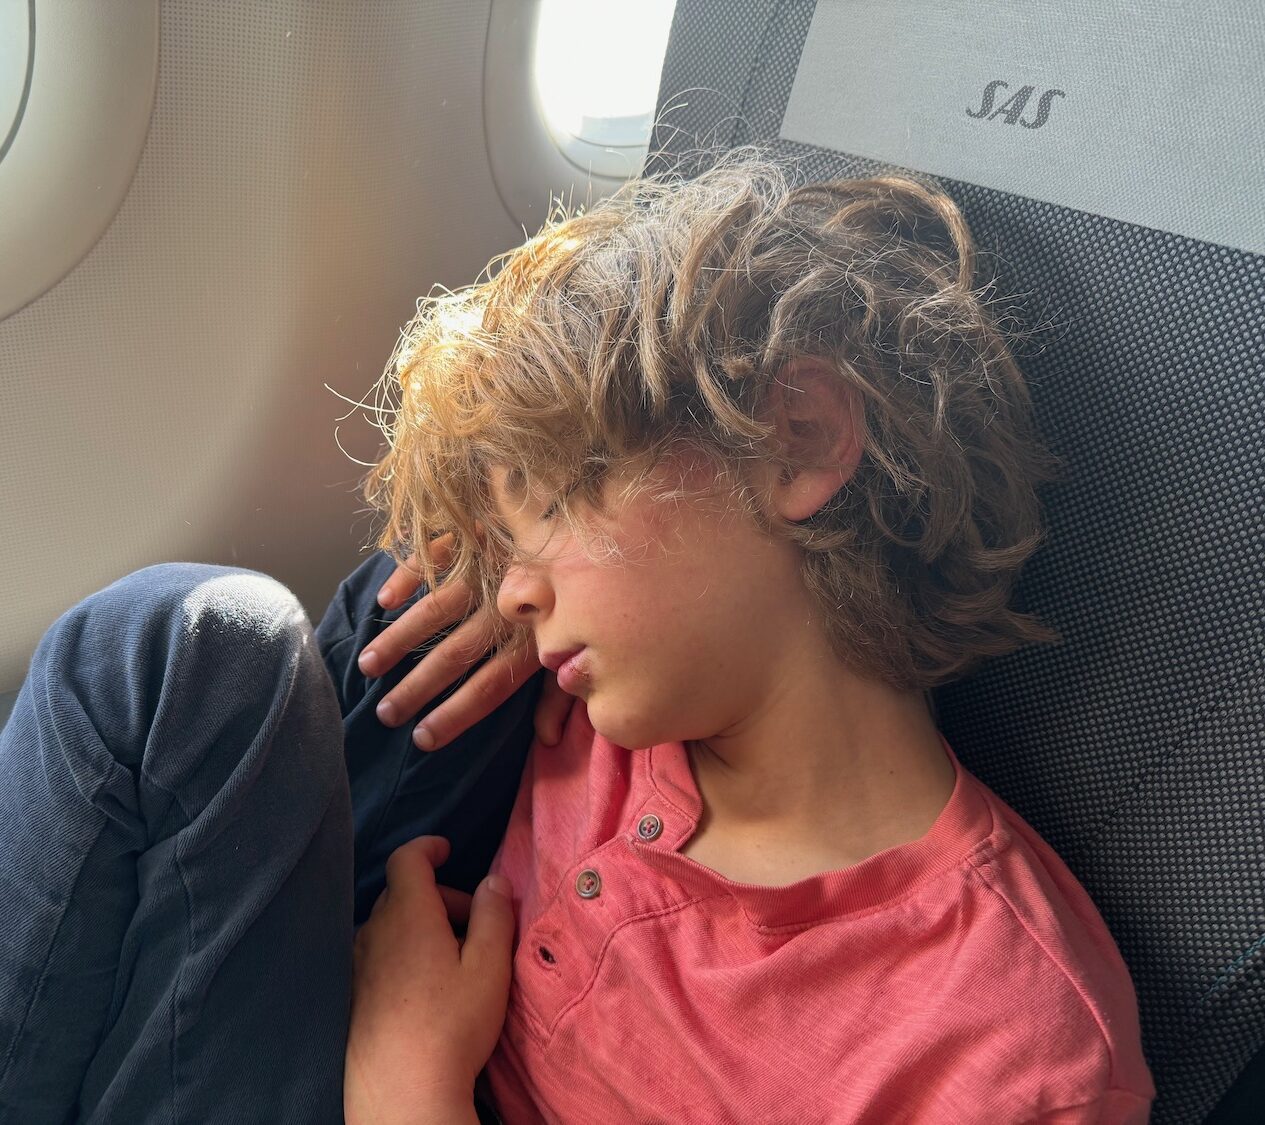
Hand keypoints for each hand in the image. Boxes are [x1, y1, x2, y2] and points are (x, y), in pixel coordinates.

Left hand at [344, 836, 513, 1124]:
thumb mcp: (490, 967)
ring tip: (453, 957)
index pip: (407, 860)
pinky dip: (403, 951)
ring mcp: (360, 966)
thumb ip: (495, 915)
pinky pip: (379, 954)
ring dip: (421, 925)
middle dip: (439, 896)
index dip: (427, 847)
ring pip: (389, 925)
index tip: (447, 849)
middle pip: (402, 893)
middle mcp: (375, 933)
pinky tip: (427, 986)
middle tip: (475, 921)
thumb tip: (494, 880)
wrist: (401, 1092)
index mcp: (408, 916)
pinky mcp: (354, 997)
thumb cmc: (451, 1026)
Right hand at [358, 536, 574, 751]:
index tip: (423, 739)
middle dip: (417, 688)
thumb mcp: (580, 641)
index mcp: (534, 635)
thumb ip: (561, 689)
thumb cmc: (580, 588)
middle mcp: (507, 606)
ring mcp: (488, 568)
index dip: (457, 714)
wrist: (583, 509)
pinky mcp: (474, 533)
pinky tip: (384, 600)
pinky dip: (407, 576)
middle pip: (456, 655)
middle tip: (384, 714)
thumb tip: (548, 738)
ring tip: (368, 666)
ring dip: (398, 640)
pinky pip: (434, 556)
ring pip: (436, 610)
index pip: (491, 684)